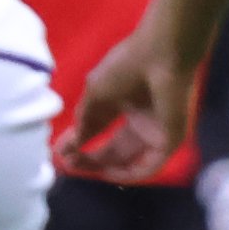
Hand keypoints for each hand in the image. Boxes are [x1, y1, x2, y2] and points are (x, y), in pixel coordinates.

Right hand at [62, 25, 197, 182]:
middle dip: (89, 159)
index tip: (59, 151)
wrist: (159, 55)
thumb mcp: (95, 94)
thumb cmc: (127, 66)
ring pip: (129, 161)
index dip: (80, 142)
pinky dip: (127, 174)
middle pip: (114, 150)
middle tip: (66, 163)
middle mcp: (141, 121)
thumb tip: (67, 144)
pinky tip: (106, 173)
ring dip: (101, 168)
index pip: (101, 130)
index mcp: (126, 105)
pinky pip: (148, 166)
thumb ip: (83, 120)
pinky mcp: (169, 140)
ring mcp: (156, 132)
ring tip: (77, 166)